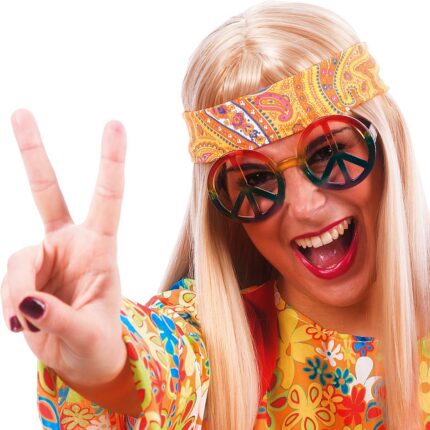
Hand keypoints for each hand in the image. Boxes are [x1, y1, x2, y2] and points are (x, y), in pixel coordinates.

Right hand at [1, 109, 127, 387]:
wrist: (81, 359)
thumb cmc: (97, 343)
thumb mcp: (90, 335)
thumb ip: (61, 319)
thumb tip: (28, 303)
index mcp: (101, 248)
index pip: (108, 197)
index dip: (111, 161)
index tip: (114, 123)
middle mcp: (71, 243)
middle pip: (47, 191)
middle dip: (33, 153)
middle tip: (21, 111)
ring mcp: (45, 256)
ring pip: (17, 258)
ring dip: (16, 291)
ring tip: (26, 322)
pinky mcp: (25, 275)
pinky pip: (7, 280)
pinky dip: (8, 303)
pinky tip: (20, 321)